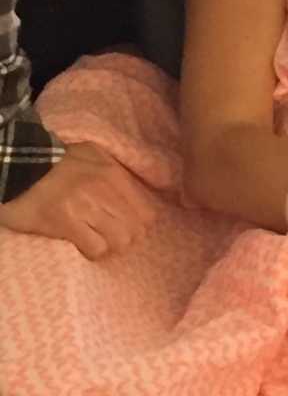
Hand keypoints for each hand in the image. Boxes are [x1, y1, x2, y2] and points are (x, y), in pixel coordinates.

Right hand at [0, 141, 157, 258]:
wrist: (20, 166)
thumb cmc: (59, 162)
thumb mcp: (95, 156)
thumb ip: (117, 173)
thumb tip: (137, 195)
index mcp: (114, 173)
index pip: (147, 211)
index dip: (140, 225)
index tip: (127, 227)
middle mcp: (105, 188)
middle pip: (137, 229)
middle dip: (127, 238)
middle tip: (111, 237)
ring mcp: (86, 206)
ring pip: (120, 240)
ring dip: (110, 246)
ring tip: (97, 241)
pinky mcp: (65, 222)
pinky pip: (95, 248)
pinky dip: (92, 251)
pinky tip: (83, 245)